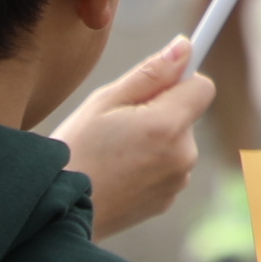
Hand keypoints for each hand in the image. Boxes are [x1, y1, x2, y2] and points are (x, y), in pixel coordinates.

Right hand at [53, 40, 213, 240]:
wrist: (58, 214)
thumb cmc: (76, 152)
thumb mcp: (104, 102)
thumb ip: (150, 73)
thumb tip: (185, 47)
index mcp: (167, 125)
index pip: (201, 86)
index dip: (181, 78)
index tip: (159, 79)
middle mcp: (182, 155)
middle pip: (186, 114)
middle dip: (160, 111)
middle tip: (117, 123)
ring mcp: (177, 180)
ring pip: (175, 142)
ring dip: (154, 140)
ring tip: (113, 151)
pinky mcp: (168, 199)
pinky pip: (167, 167)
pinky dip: (149, 165)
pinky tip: (117, 172)